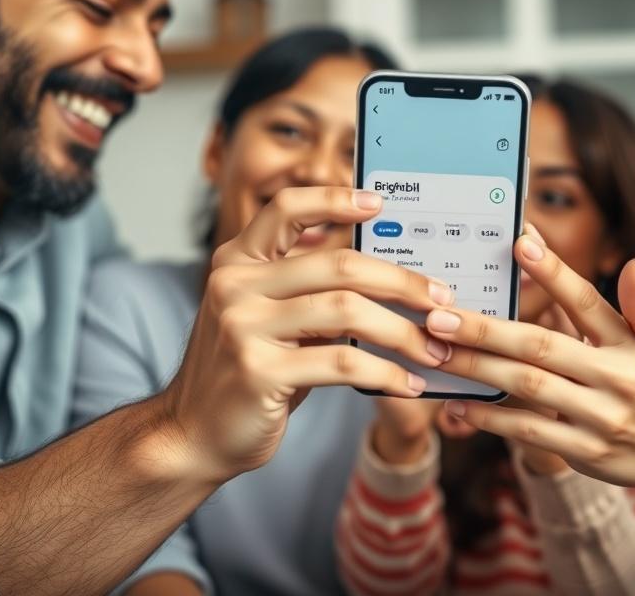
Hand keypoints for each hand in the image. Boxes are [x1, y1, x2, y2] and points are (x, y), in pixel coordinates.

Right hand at [157, 186, 454, 486]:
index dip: (334, 199)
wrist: (193, 435)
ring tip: (436, 350)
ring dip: (403, 333)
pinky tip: (409, 384)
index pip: (287, 209)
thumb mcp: (270, 318)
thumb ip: (307, 290)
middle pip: (338, 264)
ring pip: (347, 312)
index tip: (379, 203)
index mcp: (238, 261)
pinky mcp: (259, 371)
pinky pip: (342, 364)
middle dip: (401, 282)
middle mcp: (235, 285)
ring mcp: (243, 326)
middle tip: (441, 299)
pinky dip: (386, 373)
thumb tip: (387, 272)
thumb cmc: (247, 373)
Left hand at [426, 233, 634, 498]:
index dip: (553, 272)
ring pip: (527, 388)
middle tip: (439, 316)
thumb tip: (633, 265)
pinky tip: (457, 404)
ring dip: (477, 369)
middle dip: (486, 330)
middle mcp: (613, 380)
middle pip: (539, 348)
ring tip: (436, 352)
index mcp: (629, 345)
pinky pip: (529, 433)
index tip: (520, 242)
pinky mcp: (582, 452)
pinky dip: (491, 418)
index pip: (586, 302)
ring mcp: (596, 418)